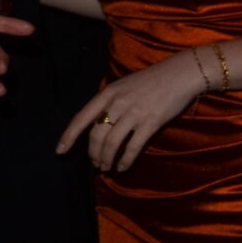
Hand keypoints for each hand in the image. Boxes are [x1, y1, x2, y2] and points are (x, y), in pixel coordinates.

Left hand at [58, 49, 210, 170]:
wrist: (181, 74)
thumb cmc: (154, 79)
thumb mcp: (125, 85)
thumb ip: (111, 101)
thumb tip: (100, 122)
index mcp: (108, 93)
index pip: (82, 118)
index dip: (69, 136)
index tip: (60, 151)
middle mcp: (117, 104)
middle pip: (97, 135)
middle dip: (93, 153)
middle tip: (96, 164)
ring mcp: (134, 113)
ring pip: (112, 143)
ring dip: (106, 159)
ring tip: (106, 168)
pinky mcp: (150, 122)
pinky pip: (133, 147)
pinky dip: (125, 160)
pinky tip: (123, 167)